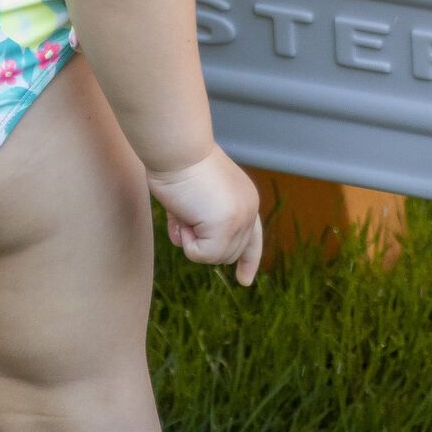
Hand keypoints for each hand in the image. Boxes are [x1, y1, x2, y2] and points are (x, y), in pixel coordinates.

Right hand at [148, 145, 263, 285]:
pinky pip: (201, 255)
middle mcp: (249, 210)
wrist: (178, 150)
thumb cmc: (178, 167)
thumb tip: (192, 247)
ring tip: (184, 211)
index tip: (244, 281)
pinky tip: (183, 216)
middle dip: (200, 243)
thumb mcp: (194, 198)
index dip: (248, 261)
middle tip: (184, 216)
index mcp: (246, 200)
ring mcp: (240, 219)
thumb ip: (199, 221)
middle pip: (225, 253)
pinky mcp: (226, 227)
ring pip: (213, 257)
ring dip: (191, 241)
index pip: (252, 238)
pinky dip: (186, 242)